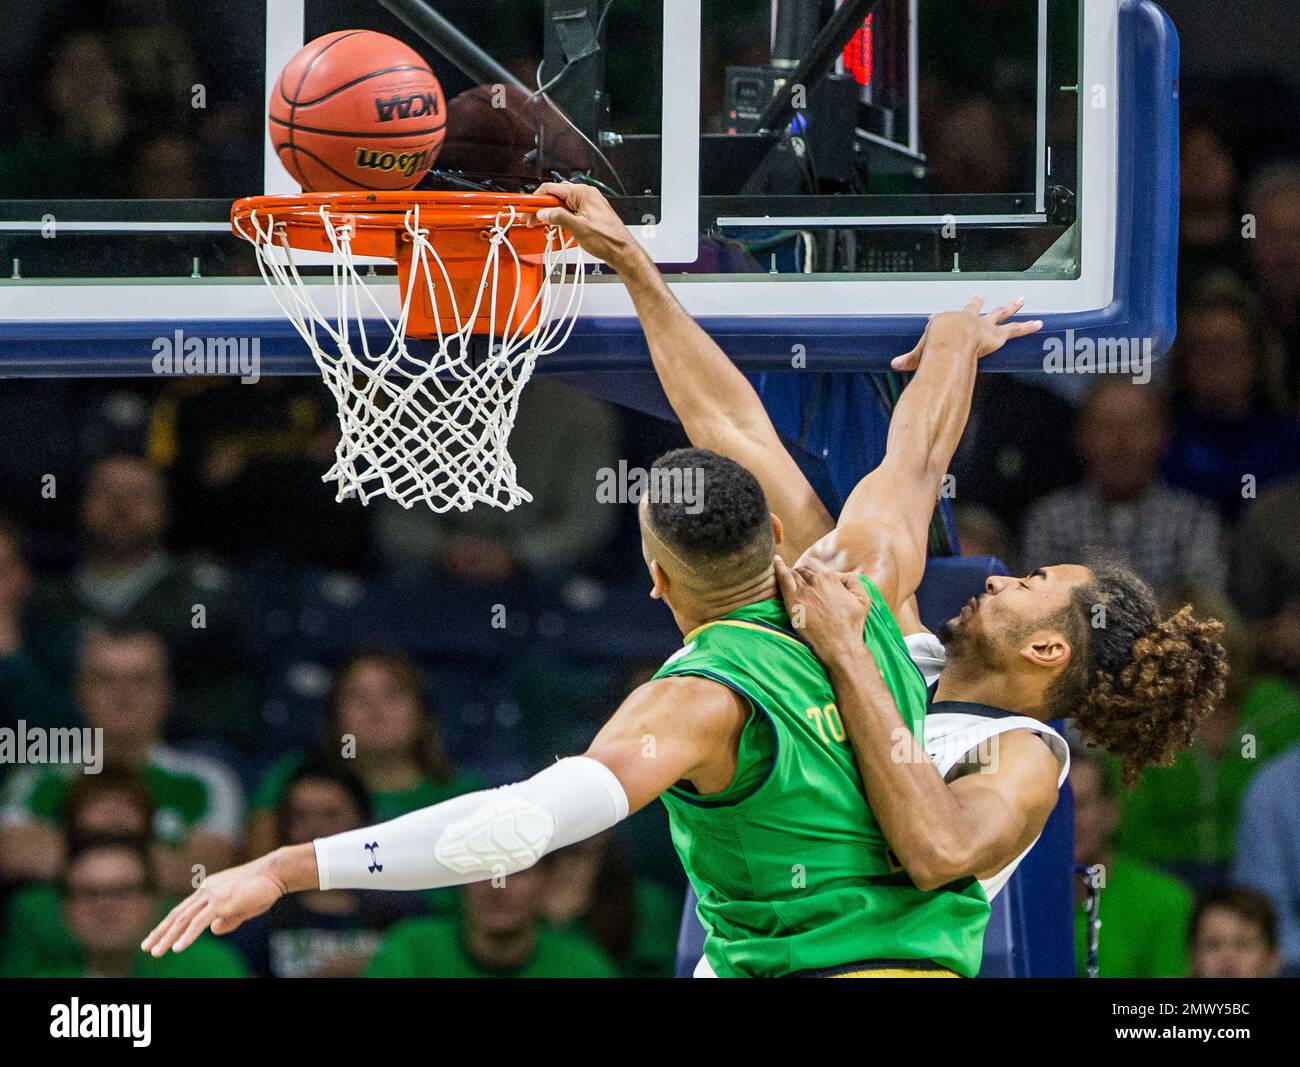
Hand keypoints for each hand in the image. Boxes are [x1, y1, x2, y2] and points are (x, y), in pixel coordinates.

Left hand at [141, 846, 312, 955]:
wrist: (276, 872)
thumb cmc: (263, 888)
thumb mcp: (242, 907)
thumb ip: (227, 919)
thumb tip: (213, 931)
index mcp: (209, 889)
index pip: (183, 909)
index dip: (168, 924)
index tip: (156, 937)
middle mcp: (206, 890)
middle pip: (178, 914)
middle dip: (160, 932)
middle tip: (146, 947)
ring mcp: (212, 895)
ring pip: (184, 920)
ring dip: (168, 937)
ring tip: (156, 952)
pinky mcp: (221, 902)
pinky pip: (199, 923)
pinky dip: (187, 936)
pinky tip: (177, 948)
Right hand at [533, 181, 643, 271]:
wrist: (622, 251)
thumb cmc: (608, 239)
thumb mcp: (578, 228)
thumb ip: (558, 217)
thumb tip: (544, 213)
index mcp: (582, 193)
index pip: (551, 189)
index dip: (537, 199)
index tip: (528, 209)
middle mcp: (585, 195)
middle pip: (556, 196)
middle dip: (542, 208)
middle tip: (533, 220)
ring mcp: (587, 204)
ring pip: (562, 205)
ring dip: (551, 215)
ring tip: (544, 226)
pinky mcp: (589, 214)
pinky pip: (570, 212)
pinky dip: (561, 219)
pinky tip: (557, 228)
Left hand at [774, 556, 873, 661]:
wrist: (840, 644)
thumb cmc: (852, 624)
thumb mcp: (862, 598)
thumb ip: (852, 581)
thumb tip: (839, 574)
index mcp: (831, 578)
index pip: (813, 564)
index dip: (809, 568)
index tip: (806, 573)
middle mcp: (816, 581)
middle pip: (802, 569)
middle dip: (799, 572)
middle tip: (797, 579)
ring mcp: (803, 591)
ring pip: (792, 573)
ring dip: (790, 572)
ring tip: (785, 573)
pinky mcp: (793, 602)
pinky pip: (783, 580)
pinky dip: (779, 569)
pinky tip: (776, 562)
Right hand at [891, 297, 1042, 370]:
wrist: (950, 341)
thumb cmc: (934, 347)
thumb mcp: (919, 353)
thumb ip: (910, 360)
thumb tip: (894, 365)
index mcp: (947, 322)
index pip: (941, 318)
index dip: (937, 319)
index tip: (933, 317)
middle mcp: (967, 319)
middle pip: (975, 308)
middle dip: (977, 303)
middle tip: (980, 295)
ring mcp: (984, 325)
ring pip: (1000, 314)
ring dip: (1010, 306)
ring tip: (1021, 299)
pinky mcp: (997, 335)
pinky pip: (1016, 330)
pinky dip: (1028, 327)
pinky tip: (1041, 324)